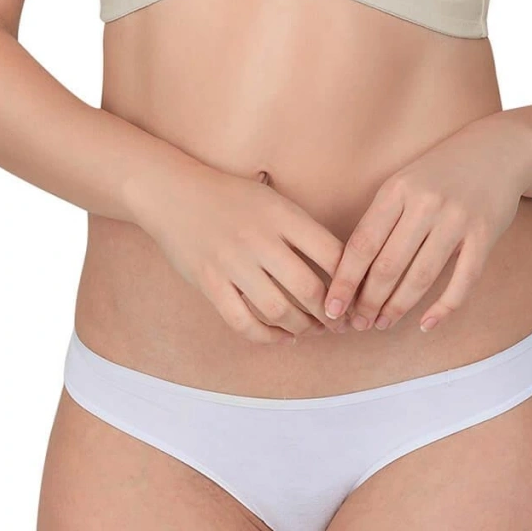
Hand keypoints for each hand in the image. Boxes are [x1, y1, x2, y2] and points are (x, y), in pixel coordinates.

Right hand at [132, 158, 347, 344]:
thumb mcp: (273, 200)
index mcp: (282, 214)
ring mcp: (232, 262)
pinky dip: (267, 337)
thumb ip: (302, 229)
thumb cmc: (231, 197)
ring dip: (302, 328)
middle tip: (339, 323)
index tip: (357, 296)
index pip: (331, 253)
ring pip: (279, 310)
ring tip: (312, 330)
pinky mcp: (209, 282)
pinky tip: (281, 337)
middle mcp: (260, 238)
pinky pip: (243, 322)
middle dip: (330, 314)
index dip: (350, 281)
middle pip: (309, 288)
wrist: (174, 193)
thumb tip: (341, 267)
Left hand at [322, 114, 531, 333]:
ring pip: (421, 277)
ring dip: (398, 308)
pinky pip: (462, 281)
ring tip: (383, 324)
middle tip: (357, 325)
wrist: (496, 149)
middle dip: (368, 301)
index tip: (331, 307)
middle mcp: (425, 203)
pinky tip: (426, 324)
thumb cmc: (440, 172)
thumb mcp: (404, 182)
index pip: (363, 243)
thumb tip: (352, 271)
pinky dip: (443, 308)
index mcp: (397, 189)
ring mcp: (457, 219)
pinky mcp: (484, 234)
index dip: (345, 280)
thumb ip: (382, 219)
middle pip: (388, 265)